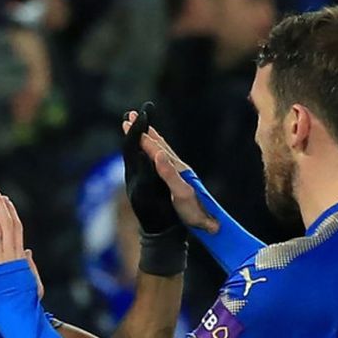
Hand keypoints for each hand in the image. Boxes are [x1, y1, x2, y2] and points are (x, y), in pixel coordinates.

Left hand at [0, 185, 44, 297]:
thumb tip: (27, 251)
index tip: (5, 199)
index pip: (16, 228)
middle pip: (5, 222)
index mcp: (20, 256)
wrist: (19, 315)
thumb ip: (29, 265)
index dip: (10, 212)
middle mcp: (11, 253)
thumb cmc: (25, 302)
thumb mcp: (32, 282)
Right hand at [123, 114, 218, 232]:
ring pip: (161, 149)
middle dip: (144, 130)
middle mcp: (177, 166)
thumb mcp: (180, 193)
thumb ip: (169, 173)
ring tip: (143, 126)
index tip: (131, 124)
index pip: (156, 149)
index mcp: (176, 168)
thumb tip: (158, 155)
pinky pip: (163, 158)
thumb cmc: (193, 211)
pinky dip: (156, 149)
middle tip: (131, 116)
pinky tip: (154, 149)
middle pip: (158, 144)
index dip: (142, 137)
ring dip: (151, 137)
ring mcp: (178, 171)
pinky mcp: (178, 178)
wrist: (206, 222)